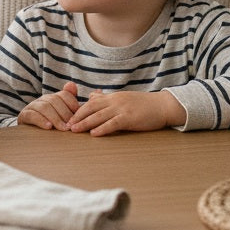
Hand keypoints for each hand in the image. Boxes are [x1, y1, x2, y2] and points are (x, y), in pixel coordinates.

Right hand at [18, 81, 80, 130]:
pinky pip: (32, 115)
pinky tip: (49, 127)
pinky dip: (41, 121)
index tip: (78, 117)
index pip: (65, 95)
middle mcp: (43, 99)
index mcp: (54, 98)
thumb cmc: (51, 123)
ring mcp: (33, 106)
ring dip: (55, 118)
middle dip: (64, 114)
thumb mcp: (63, 115)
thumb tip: (72, 84)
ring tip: (62, 129)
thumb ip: (70, 102)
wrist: (30, 132)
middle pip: (55, 100)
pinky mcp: (24, 115)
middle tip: (71, 126)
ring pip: (44, 107)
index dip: (72, 104)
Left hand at [67, 89, 184, 135]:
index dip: (78, 110)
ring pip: (99, 115)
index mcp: (113, 97)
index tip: (69, 118)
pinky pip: (113, 123)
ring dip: (85, 123)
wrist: (163, 105)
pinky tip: (94, 133)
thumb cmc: (144, 104)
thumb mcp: (123, 98)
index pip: (91, 102)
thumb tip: (92, 96)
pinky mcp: (129, 118)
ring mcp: (122, 109)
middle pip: (91, 108)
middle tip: (67, 125)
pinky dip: (102, 128)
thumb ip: (107, 98)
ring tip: (75, 130)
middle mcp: (114, 101)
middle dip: (77, 117)